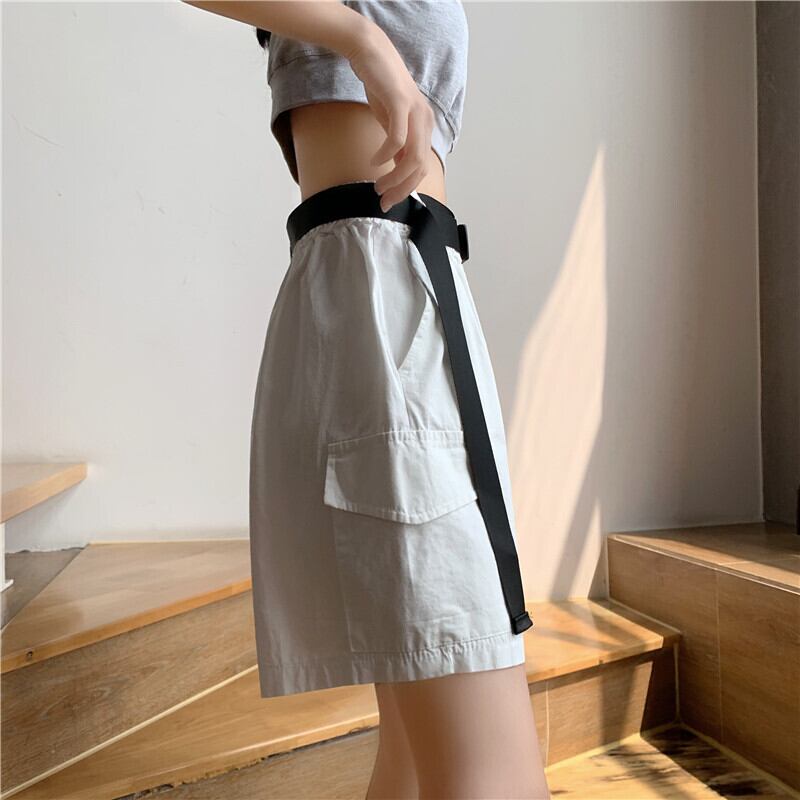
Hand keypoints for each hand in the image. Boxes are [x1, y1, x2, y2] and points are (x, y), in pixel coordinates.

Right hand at [345, 26, 434, 211]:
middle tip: (384, 200)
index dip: (406, 189)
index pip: (421, 167)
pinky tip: (374, 161)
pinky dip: (386, 155)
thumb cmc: (381, 86)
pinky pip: (397, 138)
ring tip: (378, 186)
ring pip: (412, 157)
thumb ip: (397, 143)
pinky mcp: (400, 103)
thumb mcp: (391, 121)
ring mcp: (415, 112)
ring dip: (394, 178)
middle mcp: (425, 121)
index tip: (389, 200)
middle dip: (401, 189)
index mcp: (425, 127)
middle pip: (419, 167)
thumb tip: (396, 167)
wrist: (372, 53)